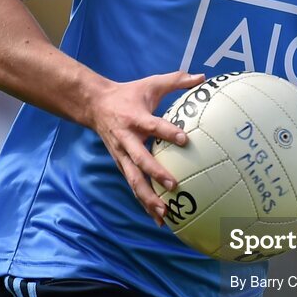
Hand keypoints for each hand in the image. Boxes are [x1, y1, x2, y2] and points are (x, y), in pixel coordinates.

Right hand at [90, 70, 204, 225]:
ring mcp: (121, 155)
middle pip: (139, 160)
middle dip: (155, 174)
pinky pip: (133, 186)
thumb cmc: (129, 94)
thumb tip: (202, 77)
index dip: (168, 132)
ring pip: (133, 180)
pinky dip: (144, 203)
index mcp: (135, 119)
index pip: (153, 126)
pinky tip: (159, 219)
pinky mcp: (121, 165)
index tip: (185, 139)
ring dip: (148, 198)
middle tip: (174, 185)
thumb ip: (176, 80)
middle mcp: (126, 140)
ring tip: (165, 213)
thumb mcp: (151, 83)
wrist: (94, 105)